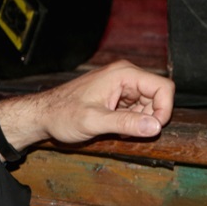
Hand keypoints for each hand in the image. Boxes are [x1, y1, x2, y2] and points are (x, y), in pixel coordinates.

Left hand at [0, 60, 174, 152]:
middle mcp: (125, 76)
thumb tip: (154, 127)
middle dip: (148, 117)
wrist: (42, 115)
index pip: (164, 87)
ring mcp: (120, 86)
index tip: (153, 129)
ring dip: (138, 121)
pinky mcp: (115, 97)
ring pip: (147, 105)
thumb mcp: (94, 121)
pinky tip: (112, 127)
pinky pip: (135, 109)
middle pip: (157, 97)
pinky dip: (129, 122)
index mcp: (123, 74)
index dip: (164, 110)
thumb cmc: (61, 114)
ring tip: (115, 129)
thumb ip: (125, 123)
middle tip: (128, 131)